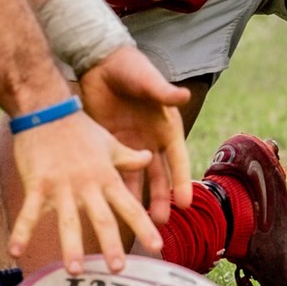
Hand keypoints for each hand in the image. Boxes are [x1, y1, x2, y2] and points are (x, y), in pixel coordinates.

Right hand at [7, 112, 159, 274]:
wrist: (47, 108)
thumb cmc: (79, 127)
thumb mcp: (109, 142)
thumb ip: (128, 157)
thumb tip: (149, 158)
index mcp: (106, 177)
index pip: (130, 206)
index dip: (145, 226)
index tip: (158, 247)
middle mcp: (87, 184)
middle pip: (102, 218)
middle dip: (111, 245)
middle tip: (118, 269)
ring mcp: (61, 185)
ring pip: (68, 220)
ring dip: (71, 246)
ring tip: (75, 271)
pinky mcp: (37, 183)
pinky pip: (29, 212)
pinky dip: (22, 231)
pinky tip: (15, 252)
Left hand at [78, 45, 193, 227]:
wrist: (102, 62)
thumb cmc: (132, 68)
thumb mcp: (148, 81)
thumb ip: (163, 92)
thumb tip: (183, 95)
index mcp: (167, 128)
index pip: (178, 160)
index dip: (182, 181)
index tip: (185, 202)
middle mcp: (151, 141)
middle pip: (158, 176)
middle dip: (161, 199)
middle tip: (161, 222)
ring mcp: (130, 146)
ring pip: (136, 179)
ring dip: (137, 200)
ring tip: (139, 223)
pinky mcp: (109, 147)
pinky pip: (113, 171)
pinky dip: (114, 188)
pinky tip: (111, 206)